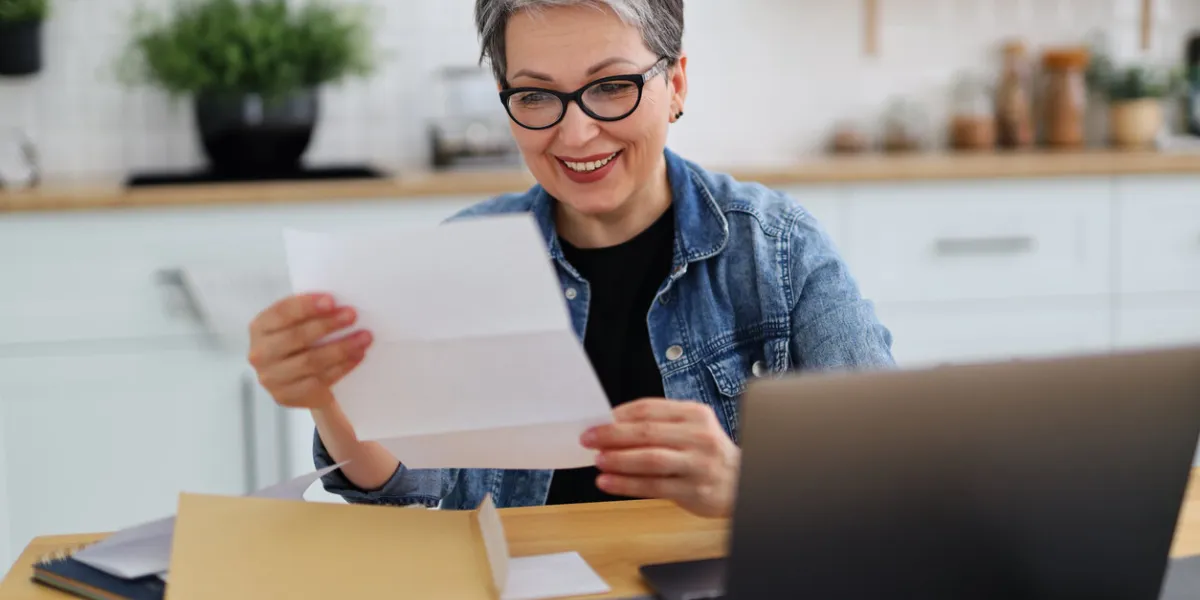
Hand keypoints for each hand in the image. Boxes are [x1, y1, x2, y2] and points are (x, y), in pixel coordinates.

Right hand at [247, 292, 372, 409]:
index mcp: (260, 328)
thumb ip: (309, 313)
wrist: (298, 380)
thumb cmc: (300, 343)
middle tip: (352, 316)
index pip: (281, 313)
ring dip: (342, 348)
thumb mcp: (297, 324)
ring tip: (364, 338)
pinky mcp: (287, 397)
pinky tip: (357, 356)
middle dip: (327, 325)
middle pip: (296, 337)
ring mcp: (271, 378)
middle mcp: (260, 353)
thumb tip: (340, 303)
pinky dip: (342, 367)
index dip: (306, 306)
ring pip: (311, 361)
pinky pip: (319, 381)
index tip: (331, 300)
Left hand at [581, 398, 740, 518]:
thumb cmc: (707, 454)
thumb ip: (659, 425)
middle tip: (588, 439)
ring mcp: (697, 464)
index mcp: (694, 414)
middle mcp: (698, 437)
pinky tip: (608, 482)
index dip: (619, 415)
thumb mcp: (691, 429)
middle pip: (647, 432)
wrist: (742, 482)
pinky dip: (627, 484)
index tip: (597, 421)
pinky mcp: (693, 490)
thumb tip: (613, 426)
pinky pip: (654, 486)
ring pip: (650, 459)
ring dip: (619, 460)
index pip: (649, 409)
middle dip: (612, 435)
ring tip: (598, 461)